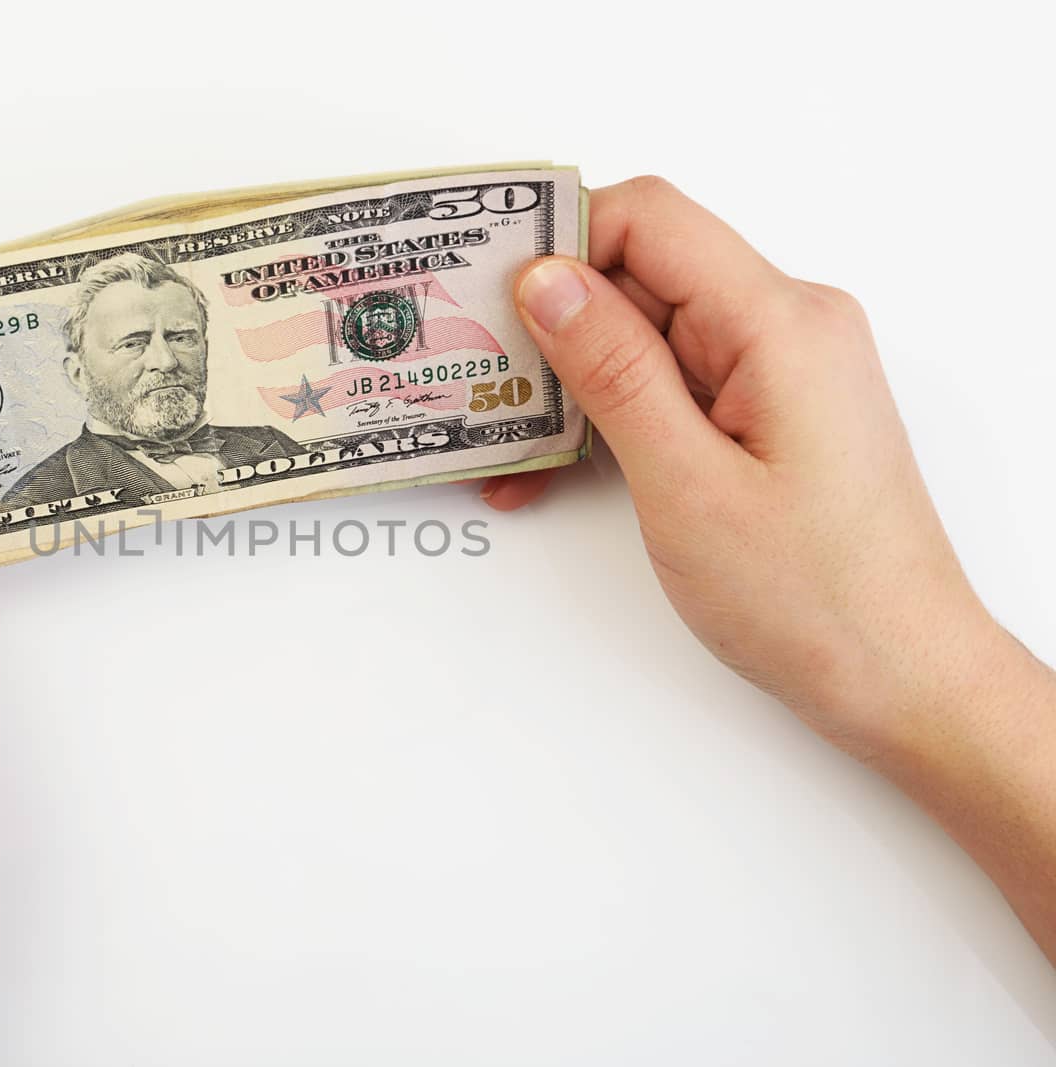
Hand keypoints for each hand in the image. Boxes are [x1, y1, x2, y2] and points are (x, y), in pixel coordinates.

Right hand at [480, 177, 1055, 959]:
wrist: (900, 674)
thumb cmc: (816, 596)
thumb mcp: (686, 484)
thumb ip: (614, 371)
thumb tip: (547, 280)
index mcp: (780, 323)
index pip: (650, 220)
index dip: (560, 241)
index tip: (487, 291)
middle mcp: (786, 326)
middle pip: (639, 276)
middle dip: (549, 326)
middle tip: (475, 381)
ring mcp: (778, 369)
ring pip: (643, 336)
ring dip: (569, 385)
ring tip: (505, 451)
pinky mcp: (765, 410)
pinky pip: (669, 384)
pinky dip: (608, 417)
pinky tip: (555, 471)